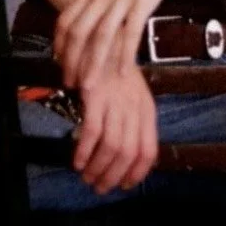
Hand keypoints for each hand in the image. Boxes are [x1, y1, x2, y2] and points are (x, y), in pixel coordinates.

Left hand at [54, 0, 194, 87]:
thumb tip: (94, 12)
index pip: (66, 18)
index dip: (59, 43)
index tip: (58, 62)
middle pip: (78, 32)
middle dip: (71, 61)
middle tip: (70, 83)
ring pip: (101, 37)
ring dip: (93, 64)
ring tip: (90, 86)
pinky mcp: (143, 1)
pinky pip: (130, 33)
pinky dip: (124, 55)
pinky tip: (123, 72)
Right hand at [74, 62, 157, 193]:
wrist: (105, 39)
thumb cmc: (117, 71)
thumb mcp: (134, 95)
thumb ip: (135, 122)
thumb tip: (128, 157)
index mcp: (147, 111)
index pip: (148, 151)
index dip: (137, 173)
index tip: (124, 185)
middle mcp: (134, 109)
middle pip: (128, 153)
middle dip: (113, 176)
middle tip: (100, 187)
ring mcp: (115, 102)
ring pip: (111, 146)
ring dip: (98, 168)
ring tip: (87, 177)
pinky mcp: (95, 96)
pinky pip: (92, 132)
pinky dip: (84, 152)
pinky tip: (77, 161)